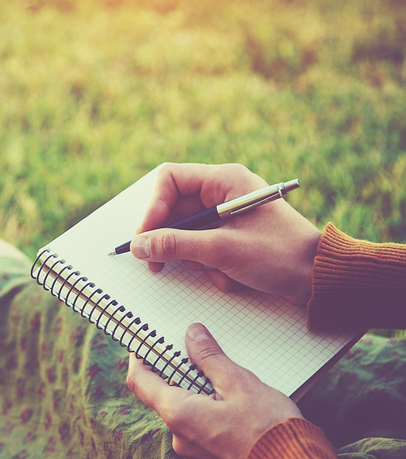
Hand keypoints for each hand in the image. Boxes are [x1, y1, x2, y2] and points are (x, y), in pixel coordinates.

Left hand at [126, 323, 301, 458]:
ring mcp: (194, 450)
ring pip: (185, 409)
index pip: (140, 381)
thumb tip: (191, 334)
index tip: (145, 342)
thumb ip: (210, 358)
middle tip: (193, 348)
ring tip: (222, 372)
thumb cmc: (269, 431)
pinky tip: (232, 398)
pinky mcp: (211, 457)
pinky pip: (200, 425)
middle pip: (163, 394)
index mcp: (178, 414)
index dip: (139, 358)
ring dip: (197, 389)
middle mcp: (179, 435)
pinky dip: (208, 407)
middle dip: (176, 370)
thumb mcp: (239, 383)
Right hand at [131, 163, 320, 303]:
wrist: (320, 278)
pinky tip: (230, 277)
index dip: (153, 207)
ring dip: (194, 258)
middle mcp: (223, 192)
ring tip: (215, 271)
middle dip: (169, 239)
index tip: (145, 237)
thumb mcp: (221, 250)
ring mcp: (227, 215)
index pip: (170, 180)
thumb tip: (138, 245)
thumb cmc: (279, 255)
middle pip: (174, 209)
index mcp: (224, 180)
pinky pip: (203, 247)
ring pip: (186, 233)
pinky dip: (210, 266)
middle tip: (155, 265)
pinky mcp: (231, 236)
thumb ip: (175, 245)